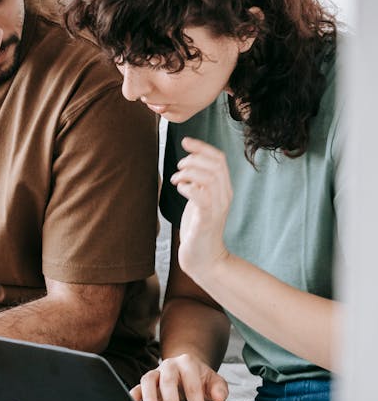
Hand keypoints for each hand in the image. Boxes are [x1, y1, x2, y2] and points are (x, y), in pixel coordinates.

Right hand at [130, 354, 228, 400]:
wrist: (186, 367)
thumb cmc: (200, 378)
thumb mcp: (214, 381)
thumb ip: (219, 388)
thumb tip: (220, 398)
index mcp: (188, 364)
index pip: (192, 385)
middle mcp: (170, 365)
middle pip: (168, 381)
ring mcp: (157, 372)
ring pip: (149, 380)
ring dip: (150, 397)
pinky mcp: (148, 381)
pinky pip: (138, 385)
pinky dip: (135, 394)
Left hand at [171, 137, 232, 284]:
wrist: (204, 259)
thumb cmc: (198, 228)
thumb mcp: (200, 199)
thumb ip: (198, 183)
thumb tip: (188, 162)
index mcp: (224, 189)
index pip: (220, 158)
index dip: (202, 146)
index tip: (185, 141)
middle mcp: (224, 196)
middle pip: (215, 164)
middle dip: (193, 159)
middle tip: (179, 167)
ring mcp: (217, 208)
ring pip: (209, 177)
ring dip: (188, 172)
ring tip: (176, 179)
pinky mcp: (207, 220)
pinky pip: (201, 196)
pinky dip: (188, 188)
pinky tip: (180, 190)